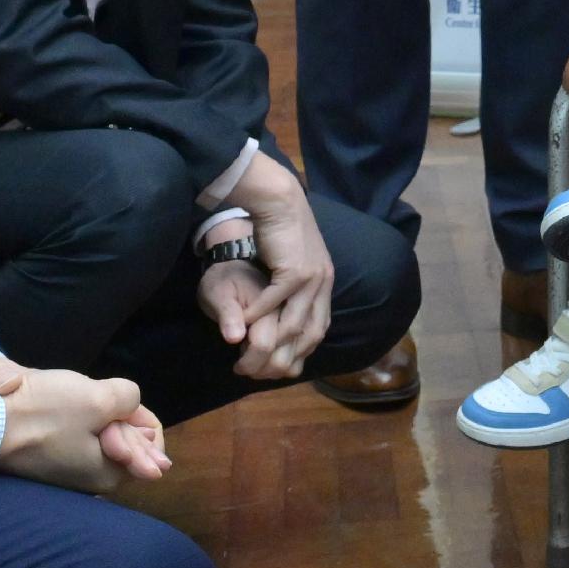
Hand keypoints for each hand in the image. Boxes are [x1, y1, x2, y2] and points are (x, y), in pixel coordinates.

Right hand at [0, 364, 171, 492]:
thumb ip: (129, 400)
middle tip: (86, 399)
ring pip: (100, 432)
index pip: (149, 440)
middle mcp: (92, 481)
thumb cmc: (41, 413)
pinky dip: (74, 416)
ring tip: (67, 400)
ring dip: (92, 411)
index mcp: (110, 475)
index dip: (135, 411)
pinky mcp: (49, 459)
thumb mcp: (98, 397)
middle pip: (127, 437)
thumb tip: (131, 412)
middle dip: (115, 412)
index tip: (108, 401)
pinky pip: (77, 433)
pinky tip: (56, 406)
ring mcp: (69, 471)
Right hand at [221, 170, 334, 379]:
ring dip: (270, 339)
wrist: (280, 201)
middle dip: (289, 353)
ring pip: (293, 322)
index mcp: (325, 281)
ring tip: (249, 349)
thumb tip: (290, 304)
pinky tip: (243, 321)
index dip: (304, 347)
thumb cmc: (282, 229)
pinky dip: (258, 315)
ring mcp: (311, 278)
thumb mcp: (295, 260)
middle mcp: (323, 283)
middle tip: (266, 366)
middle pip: (311, 331)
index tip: (285, 361)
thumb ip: (296, 283)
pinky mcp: (294, 271)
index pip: (321, 325)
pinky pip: (274, 303)